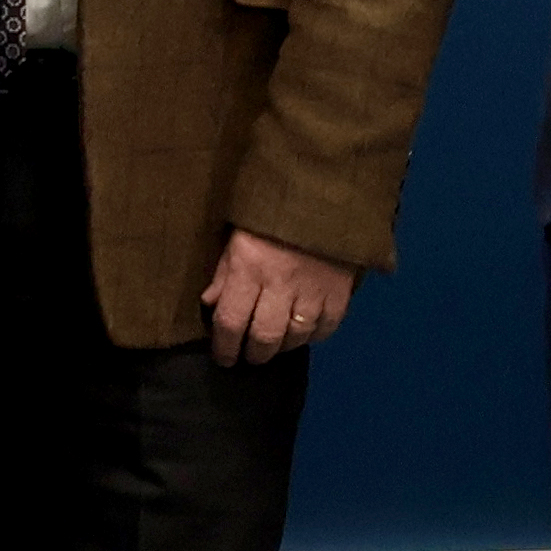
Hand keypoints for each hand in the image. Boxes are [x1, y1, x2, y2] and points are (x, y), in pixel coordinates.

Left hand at [202, 229, 357, 367]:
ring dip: (283, 347)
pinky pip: (327, 327)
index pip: (231, 322)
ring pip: (297, 336)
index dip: (225, 347)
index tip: (223, 358)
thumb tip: (210, 306)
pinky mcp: (340, 291)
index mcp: (249, 269)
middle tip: (249, 356)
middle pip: (265, 337)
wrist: (322, 193)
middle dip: (254, 354)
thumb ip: (223, 274)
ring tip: (275, 345)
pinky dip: (314, 335)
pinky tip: (304, 332)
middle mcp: (280, 284)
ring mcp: (313, 290)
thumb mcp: (235, 238)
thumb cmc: (270, 214)